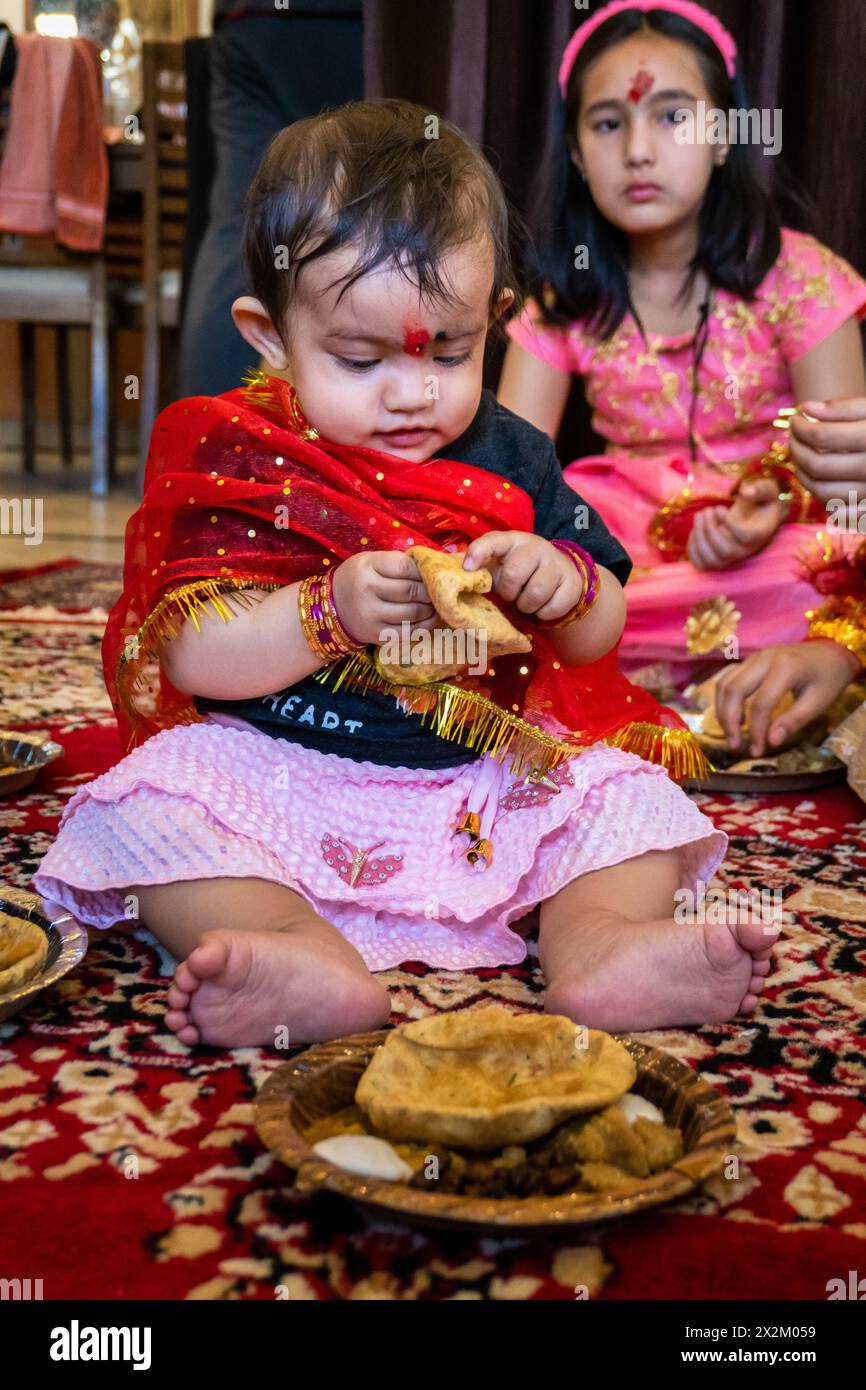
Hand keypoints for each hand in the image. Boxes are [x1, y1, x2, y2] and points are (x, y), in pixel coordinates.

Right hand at [331, 550, 438, 644]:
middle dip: (430, 591)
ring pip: (413, 612)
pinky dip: (425, 625)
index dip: (423, 571)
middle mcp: (367, 590)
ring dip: (430, 608)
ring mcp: (371, 615)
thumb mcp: (371, 561)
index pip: (405, 567)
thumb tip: (432, 569)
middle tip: (439, 590)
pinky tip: (430, 619)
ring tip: (435, 604)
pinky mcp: (376, 635)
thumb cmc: (358, 579)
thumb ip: (397, 563)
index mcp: (367, 566)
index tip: (431, 574)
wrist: (332, 607)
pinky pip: (408, 631)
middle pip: (411, 591)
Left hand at [462, 530, 581, 621]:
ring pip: (535, 593)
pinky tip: (542, 606)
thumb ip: (479, 564)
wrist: (558, 573)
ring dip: (525, 605)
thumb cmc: (519, 569)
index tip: (468, 568)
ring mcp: (556, 563)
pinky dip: (543, 614)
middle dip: (508, 592)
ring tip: (525, 601)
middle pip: (514, 573)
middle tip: (511, 594)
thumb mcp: (499, 563)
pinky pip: (553, 607)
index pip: (493, 540)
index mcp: (511, 541)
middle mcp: (535, 547)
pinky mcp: (571, 583)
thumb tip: (455, 568)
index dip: (479, 552)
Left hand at [687, 480, 785, 569]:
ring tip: (700, 516)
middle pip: (726, 551)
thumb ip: (759, 489)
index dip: (731, 524)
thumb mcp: (766, 490)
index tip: (722, 509)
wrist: (756, 516)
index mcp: (760, 534)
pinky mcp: (717, 560)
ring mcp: (731, 558)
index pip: (748, 537)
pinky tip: (695, 529)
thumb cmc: (761, 501)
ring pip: (712, 560)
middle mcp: (746, 550)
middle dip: (711, 529)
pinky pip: (701, 564)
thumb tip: (745, 492)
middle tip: (707, 510)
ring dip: (699, 537)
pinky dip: (692, 548)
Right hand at [713, 640, 861, 754]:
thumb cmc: (828, 678)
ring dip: (723, 711)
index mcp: (785, 668)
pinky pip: (727, 678)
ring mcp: (754, 657)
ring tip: (732, 733)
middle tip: (735, 745)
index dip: (756, 730)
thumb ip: (793, 721)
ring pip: (725, 683)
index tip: (758, 751)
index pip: (761, 703)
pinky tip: (734, 715)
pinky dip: (724, 698)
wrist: (831, 651)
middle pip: (734, 690)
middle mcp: (764, 658)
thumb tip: (772, 741)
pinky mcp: (749, 661)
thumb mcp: (818, 702)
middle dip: (729, 721)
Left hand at [789, 397, 865, 505]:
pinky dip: (821, 495)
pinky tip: (819, 479)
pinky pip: (836, 511)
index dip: (801, 427)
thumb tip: (806, 408)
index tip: (795, 419)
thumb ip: (845, 408)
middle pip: (818, 465)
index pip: (823, 436)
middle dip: (797, 449)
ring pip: (822, 491)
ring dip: (802, 474)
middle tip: (793, 437)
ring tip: (800, 457)